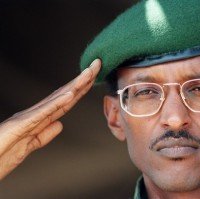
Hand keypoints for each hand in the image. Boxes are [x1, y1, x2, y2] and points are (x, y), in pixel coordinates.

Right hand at [0, 59, 100, 179]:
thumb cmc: (1, 154)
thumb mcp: (30, 145)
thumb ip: (45, 134)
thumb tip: (60, 124)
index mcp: (39, 118)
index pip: (66, 101)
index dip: (81, 89)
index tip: (94, 77)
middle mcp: (36, 113)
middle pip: (64, 94)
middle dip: (83, 79)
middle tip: (97, 64)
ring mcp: (29, 118)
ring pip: (56, 98)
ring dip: (75, 85)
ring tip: (89, 73)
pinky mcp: (22, 125)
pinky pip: (43, 113)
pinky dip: (57, 103)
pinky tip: (70, 95)